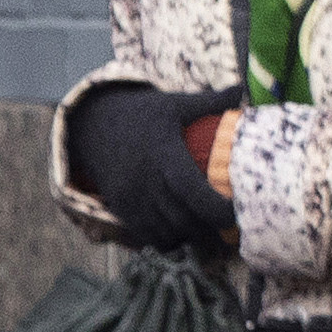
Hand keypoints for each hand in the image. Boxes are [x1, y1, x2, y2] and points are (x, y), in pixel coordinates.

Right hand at [64, 84, 240, 252]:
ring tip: (205, 227)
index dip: (216, 209)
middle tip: (229, 228)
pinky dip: (168, 240)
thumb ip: (209, 102)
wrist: (92, 125)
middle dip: (209, 230)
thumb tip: (240, 90)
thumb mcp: (173, 104)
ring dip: (190, 236)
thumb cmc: (141, 114)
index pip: (192, 190)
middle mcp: (145, 181)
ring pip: (168, 234)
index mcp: (163, 154)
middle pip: (183, 220)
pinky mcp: (121, 209)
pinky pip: (149, 237)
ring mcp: (131, 198)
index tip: (235, 213)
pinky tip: (180, 230)